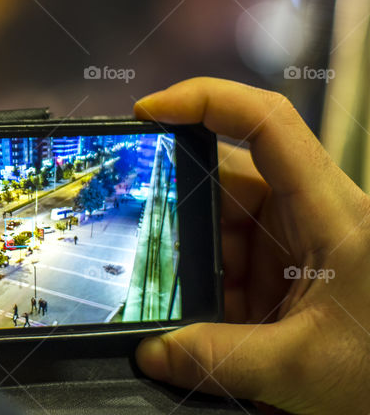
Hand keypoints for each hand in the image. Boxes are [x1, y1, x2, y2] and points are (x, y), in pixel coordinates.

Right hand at [133, 78, 369, 413]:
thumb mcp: (304, 369)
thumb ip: (219, 360)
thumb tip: (150, 351)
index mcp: (331, 213)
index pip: (268, 123)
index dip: (207, 99)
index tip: (148, 110)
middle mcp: (311, 215)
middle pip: (228, 179)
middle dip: (179, 207)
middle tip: (138, 239)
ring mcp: (296, 244)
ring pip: (221, 226)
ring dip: (192, 261)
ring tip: (170, 301)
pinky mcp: (286, 273)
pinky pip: (228, 263)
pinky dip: (205, 288)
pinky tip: (194, 320)